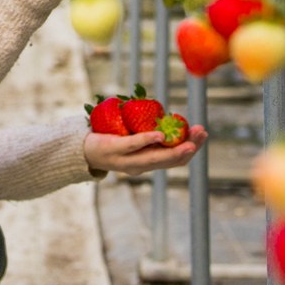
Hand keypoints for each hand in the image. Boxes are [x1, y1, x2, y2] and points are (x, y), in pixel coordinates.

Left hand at [83, 125, 208, 175]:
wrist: (82, 149)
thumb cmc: (110, 141)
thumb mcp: (133, 140)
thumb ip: (148, 135)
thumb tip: (167, 118)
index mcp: (147, 164)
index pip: (174, 160)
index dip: (191, 149)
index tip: (202, 135)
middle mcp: (140, 166)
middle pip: (170, 160)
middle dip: (189, 148)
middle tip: (202, 134)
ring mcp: (127, 160)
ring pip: (155, 157)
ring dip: (175, 149)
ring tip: (190, 141)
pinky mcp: (114, 149)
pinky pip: (134, 145)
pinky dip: (148, 140)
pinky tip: (160, 135)